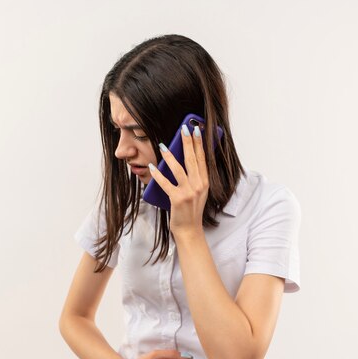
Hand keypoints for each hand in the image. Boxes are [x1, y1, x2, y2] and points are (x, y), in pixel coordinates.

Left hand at [148, 124, 207, 238]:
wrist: (190, 230)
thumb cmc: (191, 210)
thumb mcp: (198, 191)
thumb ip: (193, 176)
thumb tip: (183, 157)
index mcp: (205, 182)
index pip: (203, 158)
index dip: (200, 143)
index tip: (197, 129)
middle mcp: (199, 185)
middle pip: (192, 159)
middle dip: (187, 142)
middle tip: (184, 128)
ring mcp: (189, 192)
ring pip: (179, 169)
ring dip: (170, 156)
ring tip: (163, 145)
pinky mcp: (178, 199)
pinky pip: (165, 183)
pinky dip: (158, 174)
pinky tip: (152, 166)